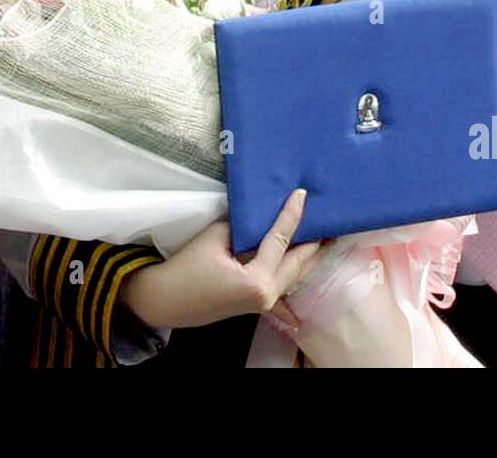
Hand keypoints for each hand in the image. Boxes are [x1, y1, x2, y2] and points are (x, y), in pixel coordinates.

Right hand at [120, 188, 320, 329]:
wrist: (164, 300)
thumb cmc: (186, 269)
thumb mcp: (214, 238)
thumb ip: (242, 227)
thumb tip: (259, 218)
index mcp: (258, 281)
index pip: (281, 241)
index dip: (292, 215)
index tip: (302, 194)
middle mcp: (267, 294)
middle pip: (299, 262)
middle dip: (316, 241)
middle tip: (332, 219)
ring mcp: (263, 301)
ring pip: (295, 274)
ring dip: (308, 254)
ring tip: (324, 234)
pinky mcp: (256, 302)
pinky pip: (283, 282)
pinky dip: (293, 267)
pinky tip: (301, 255)